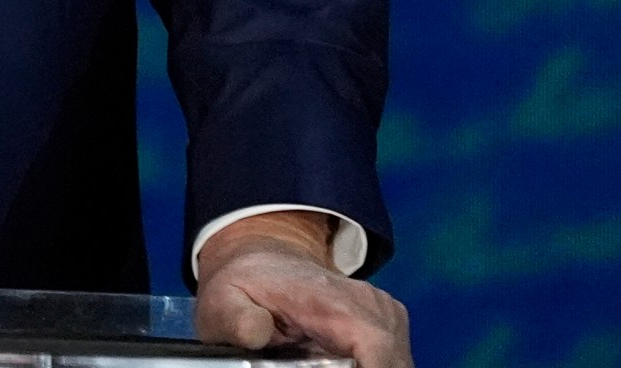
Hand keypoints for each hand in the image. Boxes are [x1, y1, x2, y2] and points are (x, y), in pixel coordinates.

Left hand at [195, 211, 410, 367]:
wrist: (264, 263)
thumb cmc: (246, 285)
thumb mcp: (224, 302)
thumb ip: (237, 320)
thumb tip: (257, 332)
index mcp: (329, 298)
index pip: (374, 342)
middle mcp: (367, 303)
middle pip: (391, 359)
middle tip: (317, 366)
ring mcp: (383, 313)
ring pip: (396, 361)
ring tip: (327, 363)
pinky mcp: (388, 325)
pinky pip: (394, 358)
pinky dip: (374, 365)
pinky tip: (345, 364)